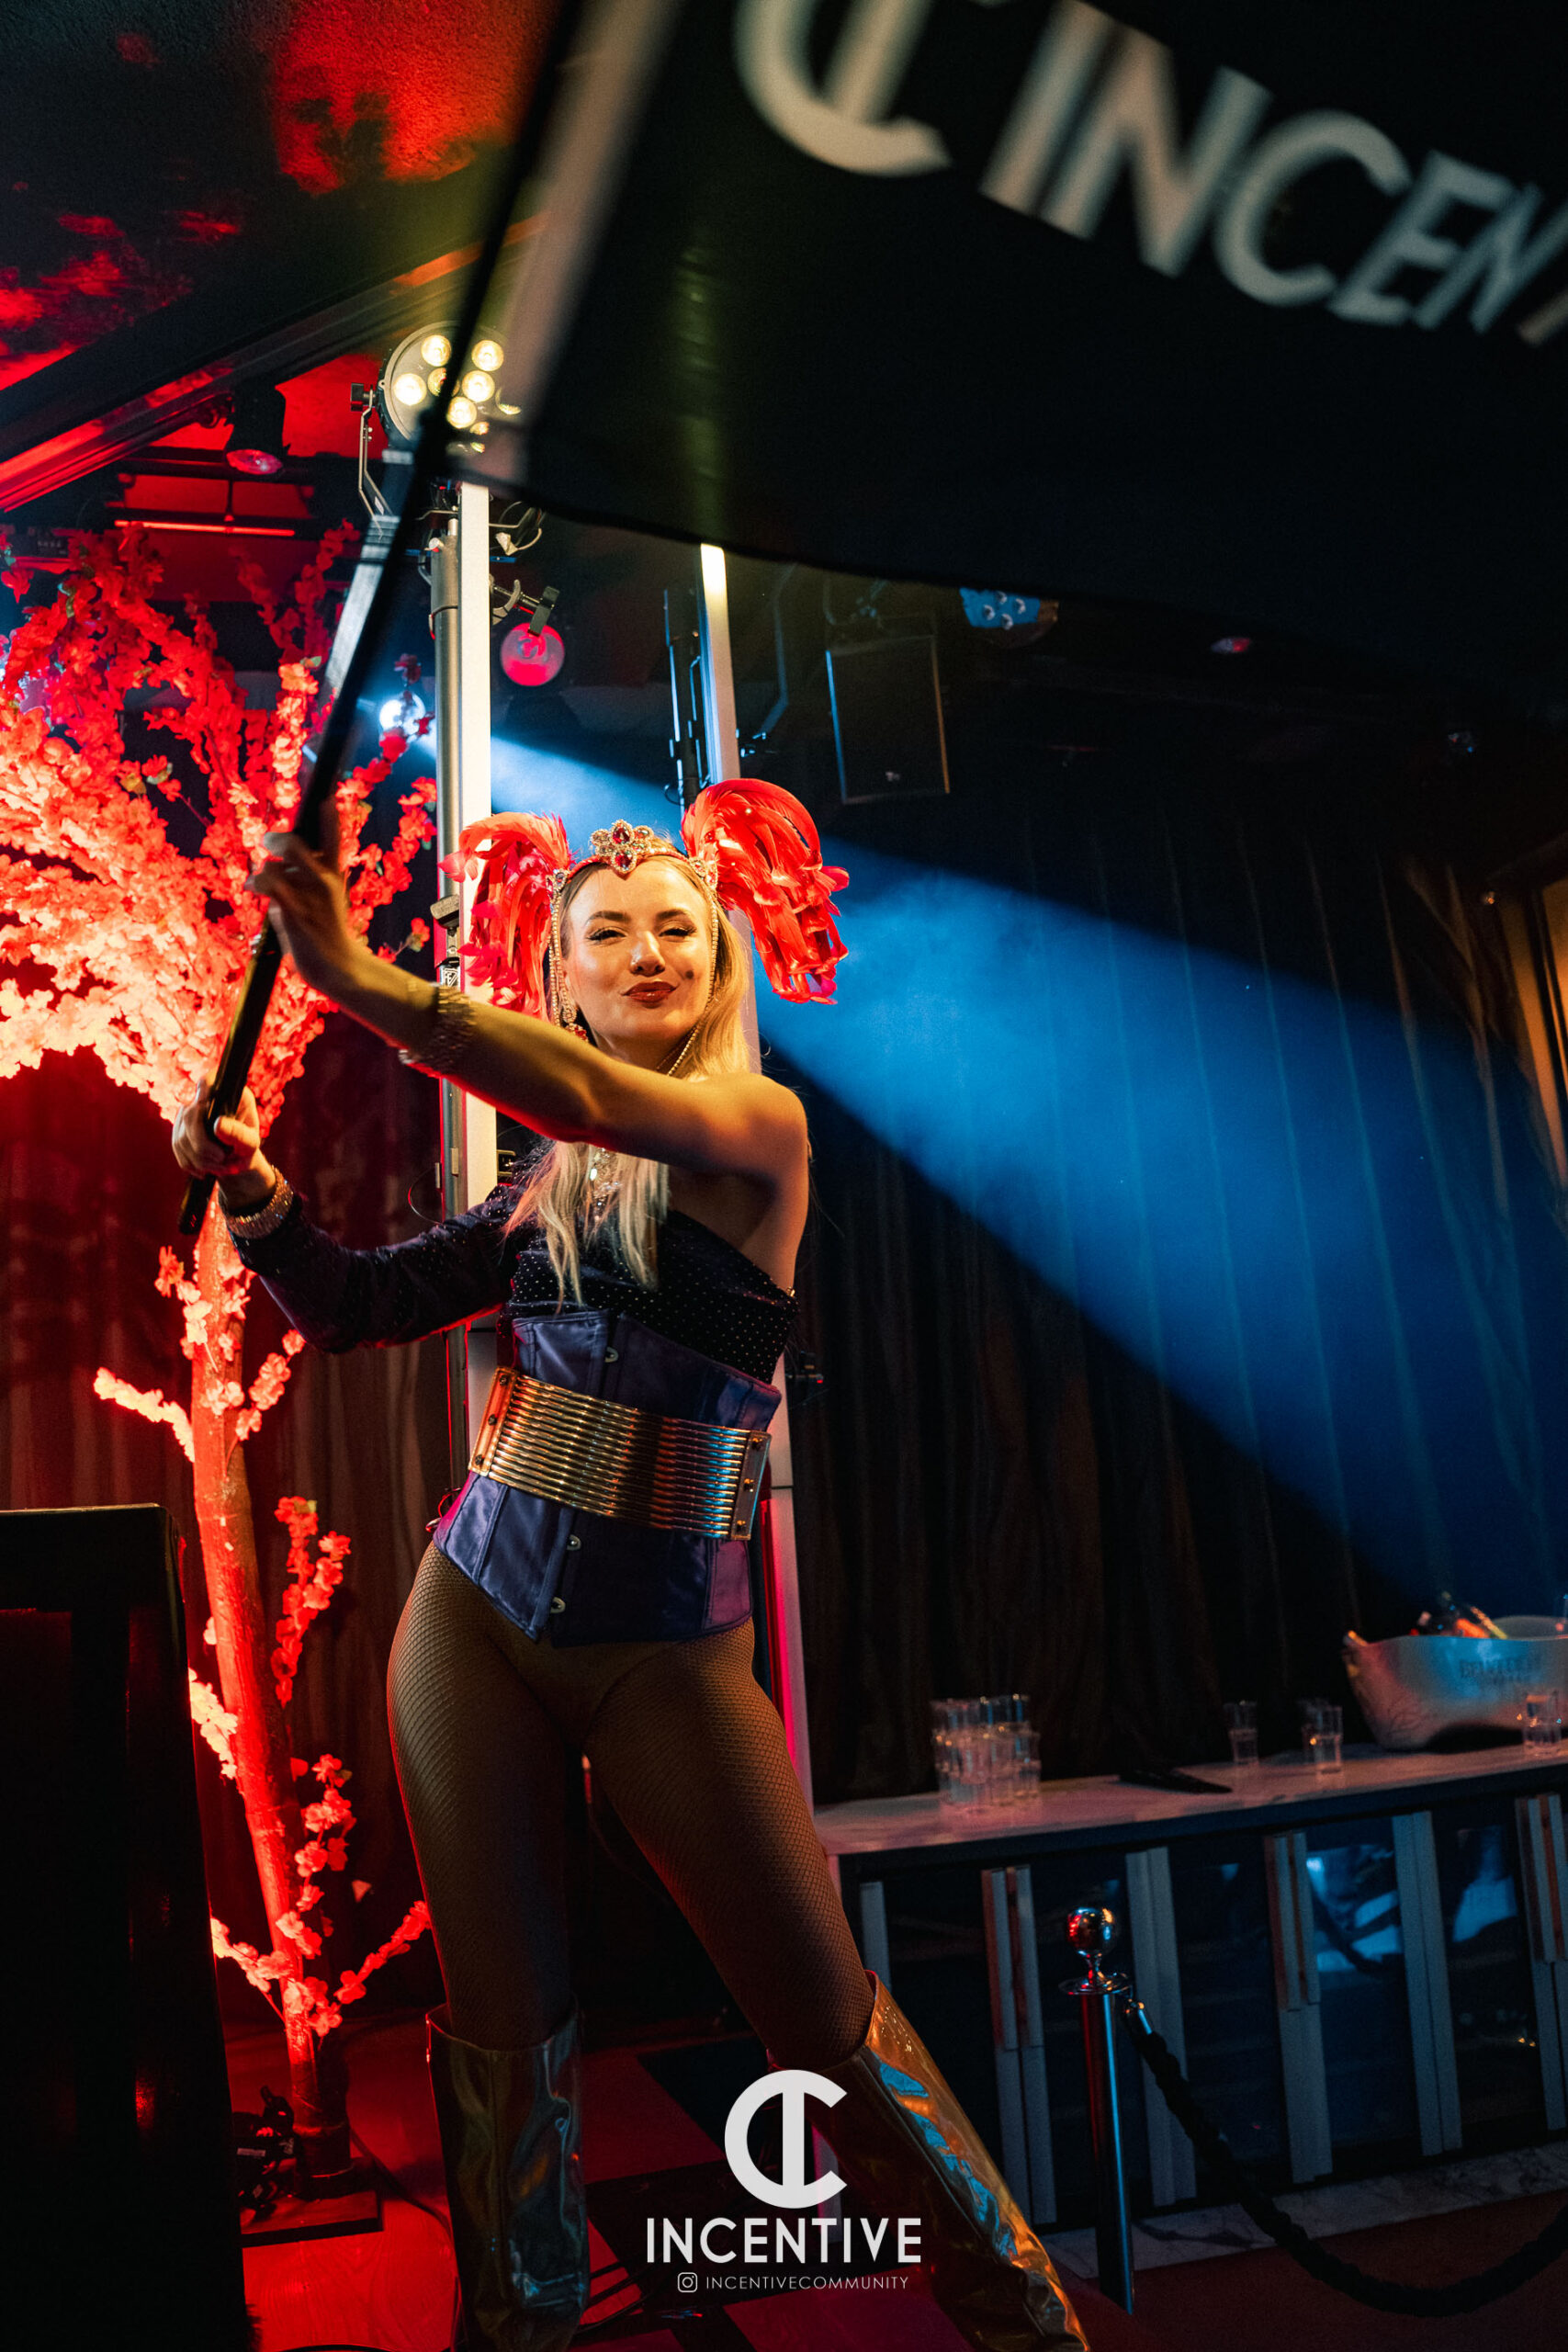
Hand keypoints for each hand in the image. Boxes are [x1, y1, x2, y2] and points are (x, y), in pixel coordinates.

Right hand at [172, 1074, 275, 1209]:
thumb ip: (238, 1133)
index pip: (209, 1081)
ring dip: (200, 1159)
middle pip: (190, 1115)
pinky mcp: (178, 1130)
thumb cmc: (247, 1146)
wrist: (236, 1159)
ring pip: (182, 1136)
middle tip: (222, 1159)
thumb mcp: (251, 1142)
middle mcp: (204, 1100)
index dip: (203, 1089)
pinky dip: (192, 1163)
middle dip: (203, 1144)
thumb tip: (217, 1124)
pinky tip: (206, 1169)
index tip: (204, 1104)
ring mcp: (187, 1113)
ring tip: (221, 1167)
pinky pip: (177, 1148)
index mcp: (227, 1094)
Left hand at [244, 802, 358, 1000]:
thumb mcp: (324, 901)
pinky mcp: (294, 909)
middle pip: (294, 843)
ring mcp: (309, 894)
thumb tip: (273, 869)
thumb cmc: (326, 934)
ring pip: (272, 866)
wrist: (340, 966)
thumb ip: (303, 880)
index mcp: (334, 874)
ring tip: (259, 886)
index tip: (326, 798)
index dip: (329, 815)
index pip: (333, 837)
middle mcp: (323, 879)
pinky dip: (256, 884)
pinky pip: (266, 883)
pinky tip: (253, 892)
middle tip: (267, 843)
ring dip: (261, 874)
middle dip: (275, 839)